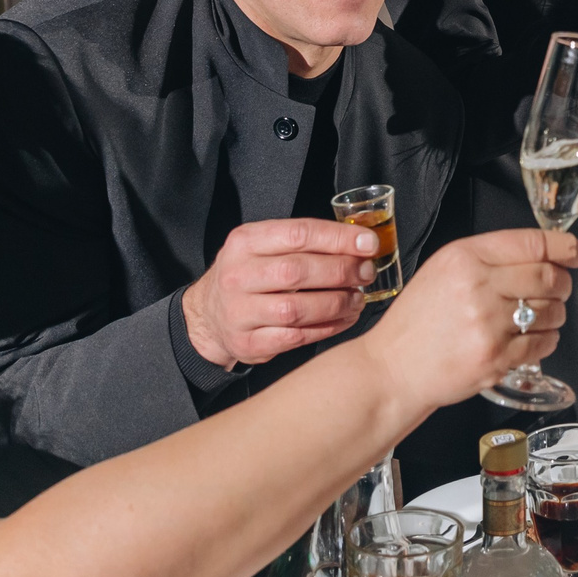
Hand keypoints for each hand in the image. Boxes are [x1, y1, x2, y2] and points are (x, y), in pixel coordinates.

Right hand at [181, 217, 379, 368]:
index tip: (369, 244)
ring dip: (336, 304)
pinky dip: (326, 328)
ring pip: (297, 308)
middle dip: (342, 271)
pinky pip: (295, 337)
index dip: (339, 238)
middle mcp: (237, 275)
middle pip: (298, 271)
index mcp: (245, 241)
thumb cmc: (249, 275)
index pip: (298, 234)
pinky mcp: (247, 343)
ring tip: (357, 299)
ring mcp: (239, 312)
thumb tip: (360, 244)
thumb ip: (304, 242)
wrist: (208, 316)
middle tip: (366, 273)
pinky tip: (343, 320)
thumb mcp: (263, 247)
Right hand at [360, 229, 577, 406]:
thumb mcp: (443, 269)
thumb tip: (544, 253)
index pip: (532, 242)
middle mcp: (478, 286)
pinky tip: (531, 338)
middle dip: (562, 282)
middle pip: (549, 276)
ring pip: (552, 310)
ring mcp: (488, 324)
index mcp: (464, 257)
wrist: (393, 368)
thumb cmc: (418, 320)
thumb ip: (489, 257)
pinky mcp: (496, 358)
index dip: (564, 246)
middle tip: (557, 289)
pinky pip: (543, 343)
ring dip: (556, 313)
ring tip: (538, 316)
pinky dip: (546, 340)